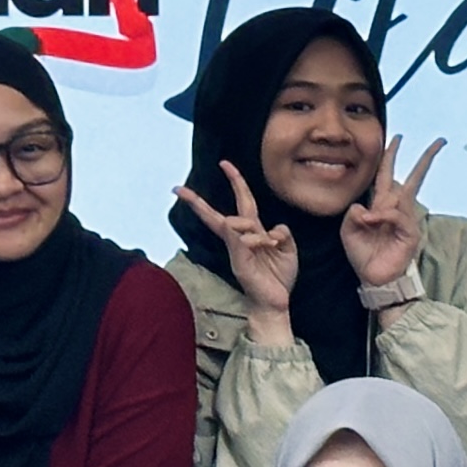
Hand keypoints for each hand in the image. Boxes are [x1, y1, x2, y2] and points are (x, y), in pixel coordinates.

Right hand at [174, 163, 303, 334]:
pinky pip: (242, 239)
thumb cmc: (279, 278)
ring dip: (257, 231)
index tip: (224, 164)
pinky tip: (267, 245)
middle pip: (219, 214)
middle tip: (177, 189)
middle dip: (198, 201)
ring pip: (236, 223)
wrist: (276, 303)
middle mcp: (240, 240)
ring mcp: (236, 252)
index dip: (235, 182)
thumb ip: (283, 233)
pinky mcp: (238, 262)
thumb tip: (274, 228)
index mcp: (252, 233)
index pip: (242, 202)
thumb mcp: (288, 249)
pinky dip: (258, 240)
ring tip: (272, 246)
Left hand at [342, 136, 442, 289]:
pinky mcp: (411, 233)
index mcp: (381, 206)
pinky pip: (399, 216)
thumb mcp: (348, 231)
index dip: (390, 156)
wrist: (373, 279)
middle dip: (425, 159)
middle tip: (439, 141)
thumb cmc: (363, 255)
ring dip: (383, 208)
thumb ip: (353, 214)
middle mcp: (396, 210)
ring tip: (369, 225)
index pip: (387, 175)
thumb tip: (364, 207)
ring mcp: (406, 221)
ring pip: (403, 198)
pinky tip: (375, 223)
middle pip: (413, 178)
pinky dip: (385, 217)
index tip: (396, 138)